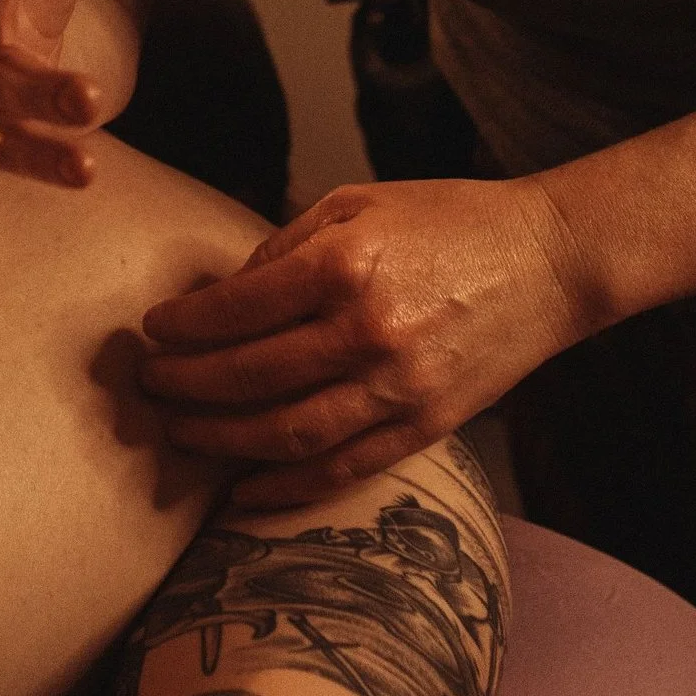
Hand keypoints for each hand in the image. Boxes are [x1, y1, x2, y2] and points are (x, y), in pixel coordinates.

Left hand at [133, 177, 586, 510]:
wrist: (549, 262)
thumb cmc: (448, 220)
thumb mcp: (357, 204)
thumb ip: (285, 248)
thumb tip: (222, 300)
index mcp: (347, 264)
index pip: (238, 309)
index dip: (183, 326)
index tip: (152, 330)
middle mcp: (369, 331)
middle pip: (250, 377)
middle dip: (185, 386)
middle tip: (147, 387)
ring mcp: (401, 388)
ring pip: (286, 434)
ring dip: (219, 440)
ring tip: (178, 433)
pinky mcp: (427, 427)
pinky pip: (341, 470)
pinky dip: (284, 488)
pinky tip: (240, 491)